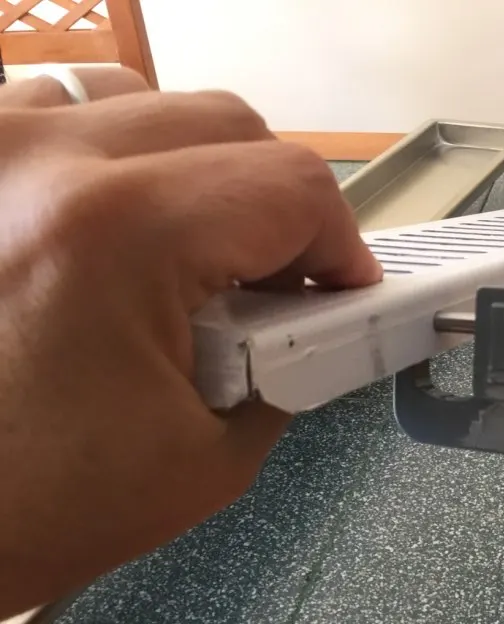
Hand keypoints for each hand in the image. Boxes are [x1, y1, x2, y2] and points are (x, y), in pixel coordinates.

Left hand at [0, 69, 381, 619]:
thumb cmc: (22, 509)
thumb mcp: (208, 461)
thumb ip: (287, 371)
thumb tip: (314, 323)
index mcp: (120, 235)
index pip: (289, 186)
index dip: (341, 243)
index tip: (342, 290)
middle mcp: (41, 162)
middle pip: (229, 126)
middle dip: (280, 208)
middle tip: (280, 286)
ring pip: (149, 104)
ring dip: (202, 169)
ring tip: (200, 251)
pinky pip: (65, 111)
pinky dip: (120, 152)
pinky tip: (126, 218)